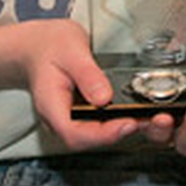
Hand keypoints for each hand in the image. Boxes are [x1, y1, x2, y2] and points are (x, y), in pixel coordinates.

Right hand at [18, 19, 140, 150]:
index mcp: (51, 105)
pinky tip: (137, 113)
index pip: (74, 132)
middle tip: (148, 122)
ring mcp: (69, 117)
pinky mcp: (80, 113)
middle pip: (87, 139)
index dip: (102, 135)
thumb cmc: (51, 45)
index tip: (127, 124)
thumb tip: (105, 98)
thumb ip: (88, 74)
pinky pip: (98, 124)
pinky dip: (118, 121)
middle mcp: (59, 118)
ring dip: (122, 130)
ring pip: (94, 135)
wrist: (36, 46)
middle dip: (119, 134)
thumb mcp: (71, 50)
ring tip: (149, 119)